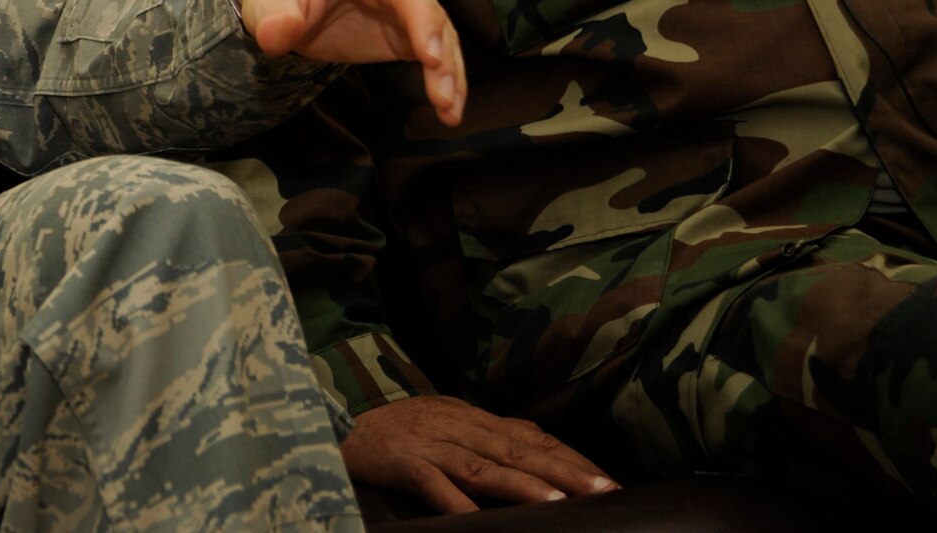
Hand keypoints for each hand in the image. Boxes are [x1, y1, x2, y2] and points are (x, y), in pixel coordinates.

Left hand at [231, 0, 465, 124]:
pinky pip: (435, 51)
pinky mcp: (405, 29)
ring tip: (451, 113)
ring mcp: (404, 3)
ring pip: (440, 34)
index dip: (420, 17)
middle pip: (429, 11)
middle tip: (445, 97)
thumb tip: (275, 36)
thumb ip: (274, 17)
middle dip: (442, 54)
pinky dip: (444, 79)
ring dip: (450, 73)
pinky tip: (448, 111)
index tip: (430, 57)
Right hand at [344, 394, 617, 513]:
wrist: (331, 425)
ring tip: (560, 502)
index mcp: (467, 415)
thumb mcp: (441, 425)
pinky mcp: (398, 462)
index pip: (528, 435)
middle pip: (515, 449)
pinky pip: (430, 483)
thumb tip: (533, 456)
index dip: (568, 456)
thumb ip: (481, 439)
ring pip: (481, 466)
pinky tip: (476, 520)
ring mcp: (426, 443)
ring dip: (522, 485)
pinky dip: (454, 501)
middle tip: (605, 489)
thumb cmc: (392, 433)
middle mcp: (453, 425)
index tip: (606, 479)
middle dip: (564, 470)